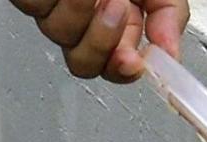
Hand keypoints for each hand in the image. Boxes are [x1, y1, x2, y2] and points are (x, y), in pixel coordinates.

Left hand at [10, 0, 189, 82]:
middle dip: (102, 40)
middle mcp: (84, 17)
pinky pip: (36, 5)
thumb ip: (168, 13)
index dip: (123, 70)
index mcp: (119, 19)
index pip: (116, 65)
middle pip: (84, 62)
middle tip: (117, 5)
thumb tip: (170, 52)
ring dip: (81, 7)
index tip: (134, 62)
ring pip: (58, 32)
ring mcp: (52, 5)